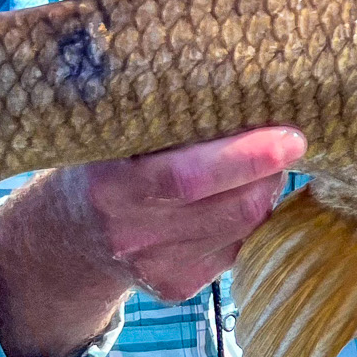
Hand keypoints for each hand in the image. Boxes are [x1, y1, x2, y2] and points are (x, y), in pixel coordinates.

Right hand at [0, 126, 305, 356]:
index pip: (188, 178)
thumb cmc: (101, 162)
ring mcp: (156, 268)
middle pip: (233, 208)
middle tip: (287, 139)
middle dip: (271, 171)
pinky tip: (235, 194)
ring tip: (261, 162)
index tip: (290, 136)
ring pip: (245, 228)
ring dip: (265, 191)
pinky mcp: (178, 289)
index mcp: (110, 186)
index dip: (247, 157)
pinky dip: (249, 217)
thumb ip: (159, 110)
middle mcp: (131, 234)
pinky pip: (238, 248)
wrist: (66, 236)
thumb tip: (237, 68)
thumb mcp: (111, 131)